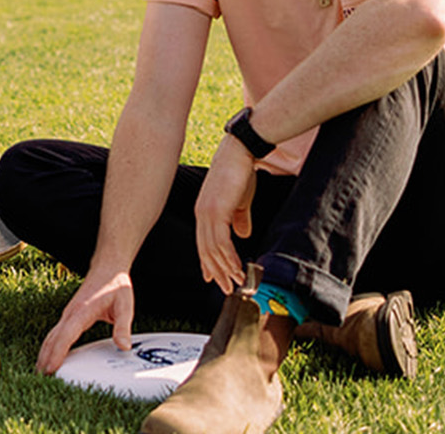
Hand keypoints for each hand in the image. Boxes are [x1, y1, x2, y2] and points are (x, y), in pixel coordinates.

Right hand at [36, 269, 135, 373]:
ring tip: (40, 372)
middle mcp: (71, 313)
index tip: (51, 368)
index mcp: (82, 310)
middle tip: (41, 378)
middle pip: (53, 338)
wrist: (107, 269)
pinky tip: (49, 356)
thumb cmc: (115, 285)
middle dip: (45, 358)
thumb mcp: (125, 305)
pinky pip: (56, 334)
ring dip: (45, 353)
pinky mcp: (69, 316)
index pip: (66, 335)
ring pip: (51, 336)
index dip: (58, 353)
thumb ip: (123, 327)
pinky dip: (50, 346)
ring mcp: (68, 314)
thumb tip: (123, 346)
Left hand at [193, 136, 258, 293]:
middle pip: (206, 251)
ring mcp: (207, 214)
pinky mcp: (216, 212)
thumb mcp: (239, 201)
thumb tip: (243, 234)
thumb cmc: (239, 174)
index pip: (203, 244)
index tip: (214, 278)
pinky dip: (229, 257)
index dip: (208, 263)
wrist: (240, 154)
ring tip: (236, 282)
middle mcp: (201, 215)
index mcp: (204, 213)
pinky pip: (221, 242)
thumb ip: (239, 219)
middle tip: (227, 289)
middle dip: (217, 272)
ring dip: (226, 268)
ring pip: (213, 250)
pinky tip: (237, 268)